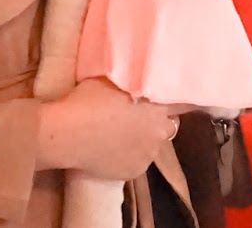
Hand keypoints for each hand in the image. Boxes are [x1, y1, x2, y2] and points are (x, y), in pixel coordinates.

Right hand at [37, 78, 177, 179]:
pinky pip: (138, 161)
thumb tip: (139, 80)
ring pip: (152, 145)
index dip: (177, 100)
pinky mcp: (135, 172)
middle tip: (136, 115)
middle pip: (167, 125)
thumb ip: (133, 81)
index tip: (170, 98)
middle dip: (156, 120)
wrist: (68, 133)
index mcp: (158, 106)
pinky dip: (130, 156)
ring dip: (143, 139)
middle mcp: (159, 132)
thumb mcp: (113, 79)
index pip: (184, 103)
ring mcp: (148, 155)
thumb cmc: (87, 99)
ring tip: (120, 135)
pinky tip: (112, 150)